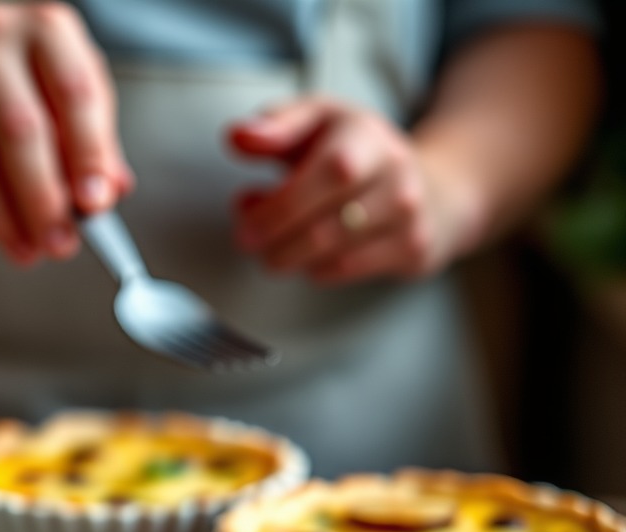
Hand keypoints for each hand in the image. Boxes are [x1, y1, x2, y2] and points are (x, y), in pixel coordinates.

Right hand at [0, 0, 131, 263]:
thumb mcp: (55, 76)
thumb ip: (89, 131)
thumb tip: (110, 192)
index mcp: (43, 29)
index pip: (75, 95)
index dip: (89, 156)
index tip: (95, 204)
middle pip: (20, 132)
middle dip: (43, 201)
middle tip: (58, 244)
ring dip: (0, 220)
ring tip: (23, 251)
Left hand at [228, 98, 483, 283]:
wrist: (433, 187)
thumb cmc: (360, 154)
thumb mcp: (319, 122)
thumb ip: (276, 127)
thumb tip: (239, 137)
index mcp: (366, 134)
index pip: (331, 172)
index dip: (282, 201)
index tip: (247, 209)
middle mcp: (394, 173)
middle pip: (327, 223)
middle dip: (275, 238)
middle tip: (248, 239)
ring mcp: (407, 215)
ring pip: (333, 254)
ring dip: (287, 257)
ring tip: (271, 246)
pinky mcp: (411, 249)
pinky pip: (346, 270)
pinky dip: (313, 268)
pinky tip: (304, 255)